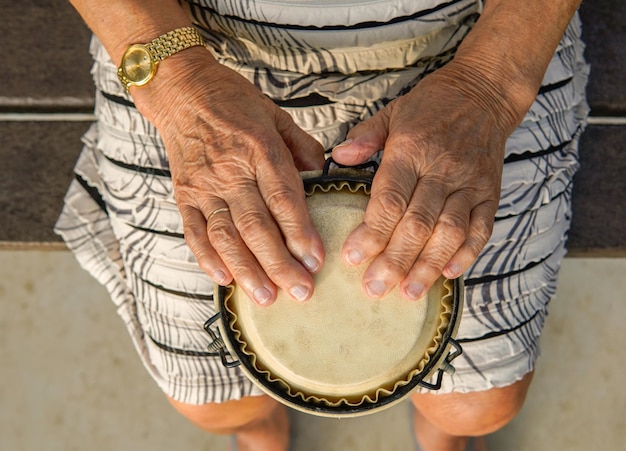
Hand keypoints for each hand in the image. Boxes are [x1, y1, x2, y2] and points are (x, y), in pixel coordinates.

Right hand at [131, 47, 325, 305]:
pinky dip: (207, 258)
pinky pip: (194, 232)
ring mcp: (204, 186)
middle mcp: (231, 171)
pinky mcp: (183, 194)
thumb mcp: (275, 113)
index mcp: (259, 149)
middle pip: (256, 226)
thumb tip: (321, 171)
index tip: (316, 260)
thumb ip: (301, 145)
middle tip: (300, 292)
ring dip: (247, 270)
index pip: (283, 198)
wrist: (181, 90)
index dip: (300, 232)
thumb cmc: (233, 101)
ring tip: (266, 298)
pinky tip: (224, 280)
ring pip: (226, 236)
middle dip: (279, 264)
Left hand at [332, 61, 518, 299]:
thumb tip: (338, 157)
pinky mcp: (489, 193)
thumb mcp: (392, 112)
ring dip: (429, 265)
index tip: (353, 258)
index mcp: (411, 150)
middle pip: (417, 223)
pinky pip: (481, 228)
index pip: (390, 199)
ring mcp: (469, 184)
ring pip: (449, 232)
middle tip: (375, 288)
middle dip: (395, 260)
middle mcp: (442, 170)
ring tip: (409, 292)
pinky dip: (467, 254)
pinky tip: (449, 274)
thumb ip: (365, 137)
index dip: (372, 232)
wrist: (485, 93)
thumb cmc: (432, 105)